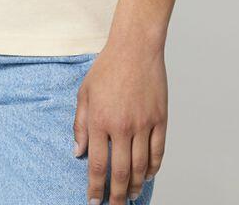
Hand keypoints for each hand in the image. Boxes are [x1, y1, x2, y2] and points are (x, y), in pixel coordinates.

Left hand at [72, 36, 166, 204]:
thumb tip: (78, 152)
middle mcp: (122, 126)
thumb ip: (80, 125)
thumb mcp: (84, 93)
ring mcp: (143, 125)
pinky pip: (158, 153)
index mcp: (100, 120)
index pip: (97, 164)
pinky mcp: (160, 121)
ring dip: (137, 186)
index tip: (94, 201)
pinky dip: (154, 169)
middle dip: (117, 195)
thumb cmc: (106, 69)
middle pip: (121, 172)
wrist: (135, 48)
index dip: (95, 187)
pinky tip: (148, 175)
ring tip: (131, 195)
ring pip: (142, 167)